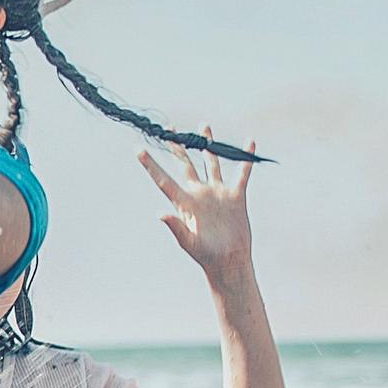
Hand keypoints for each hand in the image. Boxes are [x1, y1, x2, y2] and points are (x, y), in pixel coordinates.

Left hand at [142, 136, 255, 280]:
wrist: (229, 261)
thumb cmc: (206, 256)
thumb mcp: (189, 243)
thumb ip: (176, 228)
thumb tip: (160, 214)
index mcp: (185, 203)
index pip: (164, 180)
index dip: (151, 165)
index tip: (139, 150)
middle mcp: (199, 194)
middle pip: (186, 164)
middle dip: (178, 147)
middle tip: (170, 128)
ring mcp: (217, 193)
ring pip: (211, 162)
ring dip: (207, 145)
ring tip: (203, 126)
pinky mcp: (235, 196)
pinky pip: (241, 173)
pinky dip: (246, 159)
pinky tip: (249, 143)